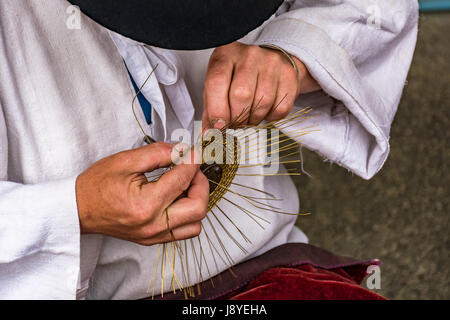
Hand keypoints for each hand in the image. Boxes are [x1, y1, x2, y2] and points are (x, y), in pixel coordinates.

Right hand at [75, 143, 208, 245]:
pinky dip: (188, 214)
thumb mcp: (125, 161)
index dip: (193, 160)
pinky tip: (177, 198)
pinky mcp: (153, 239)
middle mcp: (153, 225)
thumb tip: (181, 150)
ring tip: (185, 185)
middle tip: (192, 168)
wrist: (78, 209)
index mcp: (146, 204)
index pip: (183, 179)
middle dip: (201, 183)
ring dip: (197, 201)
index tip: (195, 150)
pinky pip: (184, 231)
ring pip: (195, 224)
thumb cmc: (96, 186)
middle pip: (198, 208)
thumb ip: (157, 153)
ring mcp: (154, 236)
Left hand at [202, 41, 319, 129]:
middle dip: (237, 118)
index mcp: (225, 55)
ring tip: (249, 117)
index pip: (217, 81)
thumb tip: (209, 134)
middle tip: (235, 124)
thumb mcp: (219, 87)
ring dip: (254, 119)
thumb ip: (211, 110)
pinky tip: (265, 111)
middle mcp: (249, 55)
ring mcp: (271, 63)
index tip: (219, 126)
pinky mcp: (289, 75)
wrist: (271, 62)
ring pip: (262, 103)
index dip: (217, 109)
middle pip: (242, 95)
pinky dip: (271, 117)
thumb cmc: (239, 77)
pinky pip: (280, 108)